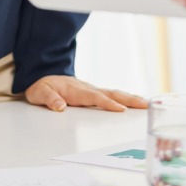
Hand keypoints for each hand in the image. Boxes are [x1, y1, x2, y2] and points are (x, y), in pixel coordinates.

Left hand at [24, 76, 147, 112]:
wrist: (43, 75)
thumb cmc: (43, 86)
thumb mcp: (40, 93)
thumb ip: (50, 99)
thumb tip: (60, 107)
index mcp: (77, 90)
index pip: (95, 97)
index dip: (108, 103)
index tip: (121, 110)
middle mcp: (88, 88)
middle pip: (111, 94)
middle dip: (129, 99)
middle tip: (145, 105)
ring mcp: (92, 89)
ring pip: (114, 93)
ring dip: (130, 98)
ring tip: (145, 104)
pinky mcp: (94, 92)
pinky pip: (111, 95)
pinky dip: (125, 98)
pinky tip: (135, 102)